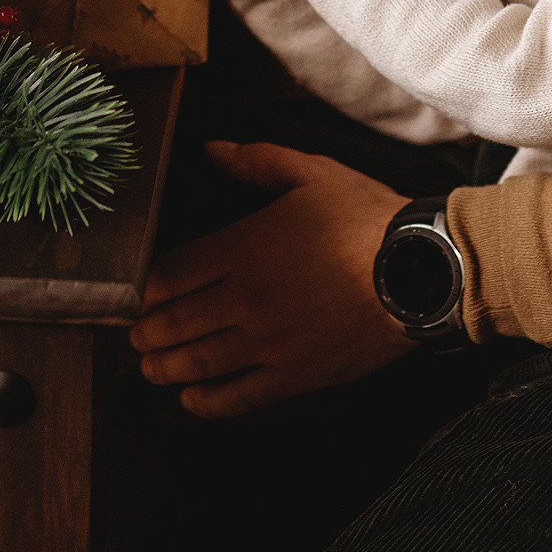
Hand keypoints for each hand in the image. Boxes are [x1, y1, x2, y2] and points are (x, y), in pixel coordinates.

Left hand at [131, 141, 412, 417]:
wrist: (418, 272)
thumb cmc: (365, 217)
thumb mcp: (312, 172)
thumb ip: (256, 161)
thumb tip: (209, 149)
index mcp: (242, 246)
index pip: (170, 273)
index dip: (144, 288)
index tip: (137, 294)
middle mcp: (244, 298)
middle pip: (174, 321)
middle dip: (145, 332)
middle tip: (133, 337)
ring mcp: (267, 341)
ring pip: (197, 362)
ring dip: (163, 368)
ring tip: (150, 368)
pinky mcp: (294, 375)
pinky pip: (238, 396)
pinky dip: (207, 402)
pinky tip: (191, 400)